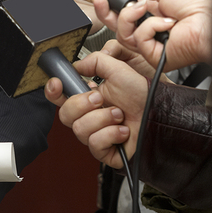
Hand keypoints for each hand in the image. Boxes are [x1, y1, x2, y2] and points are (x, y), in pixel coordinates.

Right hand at [44, 48, 149, 168]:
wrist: (158, 111)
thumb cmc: (143, 94)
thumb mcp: (118, 69)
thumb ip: (95, 61)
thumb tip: (76, 65)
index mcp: (87, 99)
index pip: (59, 98)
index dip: (53, 92)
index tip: (57, 83)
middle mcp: (88, 118)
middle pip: (64, 115)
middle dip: (83, 104)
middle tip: (101, 99)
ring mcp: (95, 135)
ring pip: (80, 130)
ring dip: (103, 119)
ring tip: (119, 114)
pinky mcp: (104, 151)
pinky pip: (95, 145)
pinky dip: (111, 134)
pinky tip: (123, 130)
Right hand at [91, 0, 211, 70]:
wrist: (211, 21)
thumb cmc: (200, 6)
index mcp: (154, 13)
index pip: (124, 12)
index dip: (109, 4)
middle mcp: (151, 29)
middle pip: (118, 26)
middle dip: (106, 12)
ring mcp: (151, 44)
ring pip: (123, 34)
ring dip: (132, 16)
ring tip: (146, 8)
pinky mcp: (154, 55)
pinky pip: (139, 40)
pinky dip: (151, 27)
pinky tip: (166, 24)